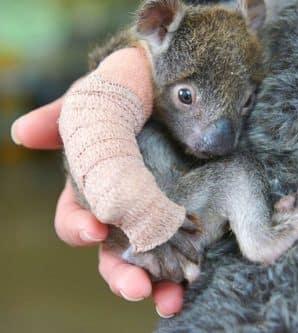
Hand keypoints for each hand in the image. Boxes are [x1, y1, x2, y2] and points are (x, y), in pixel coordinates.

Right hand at [11, 97, 183, 316]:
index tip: (94, 230)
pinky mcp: (189, 218)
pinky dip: (186, 274)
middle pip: (113, 254)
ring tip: (168, 300)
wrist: (180, 81)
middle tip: (135, 287)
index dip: (80, 229)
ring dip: (154, 285)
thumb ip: (61, 118)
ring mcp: (157, 216)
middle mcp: (123, 210)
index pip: (77, 219)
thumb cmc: (128, 89)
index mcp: (92, 188)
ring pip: (149, 262)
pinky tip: (191, 286)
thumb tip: (22, 134)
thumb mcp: (94, 98)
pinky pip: (185, 251)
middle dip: (121, 275)